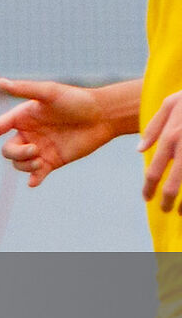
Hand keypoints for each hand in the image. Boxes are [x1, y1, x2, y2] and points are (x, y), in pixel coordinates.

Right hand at [0, 77, 126, 187]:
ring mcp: (39, 149)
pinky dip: (33, 180)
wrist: (104, 115)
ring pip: (19, 164)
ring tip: (41, 159)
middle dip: (17, 153)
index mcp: (22, 117)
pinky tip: (34, 182)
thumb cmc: (77, 100)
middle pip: (7, 150)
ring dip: (26, 165)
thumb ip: (25, 89)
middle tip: (35, 149)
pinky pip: (36, 175)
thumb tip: (0, 83)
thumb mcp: (49, 92)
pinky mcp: (52, 161)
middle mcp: (27, 134)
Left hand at [147, 91, 181, 212]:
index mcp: (172, 137)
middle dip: (166, 200)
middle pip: (173, 184)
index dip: (149, 188)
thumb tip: (139, 151)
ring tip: (180, 213)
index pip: (154, 171)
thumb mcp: (171, 103)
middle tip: (164, 210)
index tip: (146, 199)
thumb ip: (153, 127)